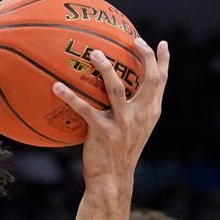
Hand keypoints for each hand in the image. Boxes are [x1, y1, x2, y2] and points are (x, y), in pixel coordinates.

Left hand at [54, 37, 169, 185]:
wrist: (112, 180)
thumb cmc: (118, 153)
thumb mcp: (132, 131)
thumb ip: (131, 110)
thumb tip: (119, 89)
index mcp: (150, 113)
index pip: (161, 82)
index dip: (163, 61)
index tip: (160, 43)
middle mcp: (141, 115)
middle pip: (149, 79)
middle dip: (143, 56)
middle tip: (133, 40)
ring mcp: (123, 123)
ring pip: (116, 88)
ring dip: (105, 68)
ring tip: (94, 53)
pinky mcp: (103, 132)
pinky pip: (84, 109)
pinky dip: (69, 96)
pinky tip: (56, 86)